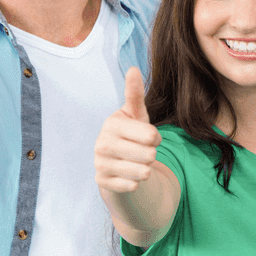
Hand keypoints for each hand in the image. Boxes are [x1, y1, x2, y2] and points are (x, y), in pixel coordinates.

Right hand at [94, 67, 161, 192]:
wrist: (116, 164)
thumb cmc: (131, 136)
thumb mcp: (136, 115)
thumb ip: (135, 94)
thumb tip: (133, 68)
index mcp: (111, 123)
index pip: (152, 136)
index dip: (156, 139)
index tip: (147, 137)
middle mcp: (101, 143)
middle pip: (149, 155)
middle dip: (151, 156)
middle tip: (141, 152)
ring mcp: (99, 163)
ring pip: (142, 173)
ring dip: (145, 170)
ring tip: (136, 164)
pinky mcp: (101, 182)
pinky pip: (132, 186)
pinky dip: (135, 183)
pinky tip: (128, 176)